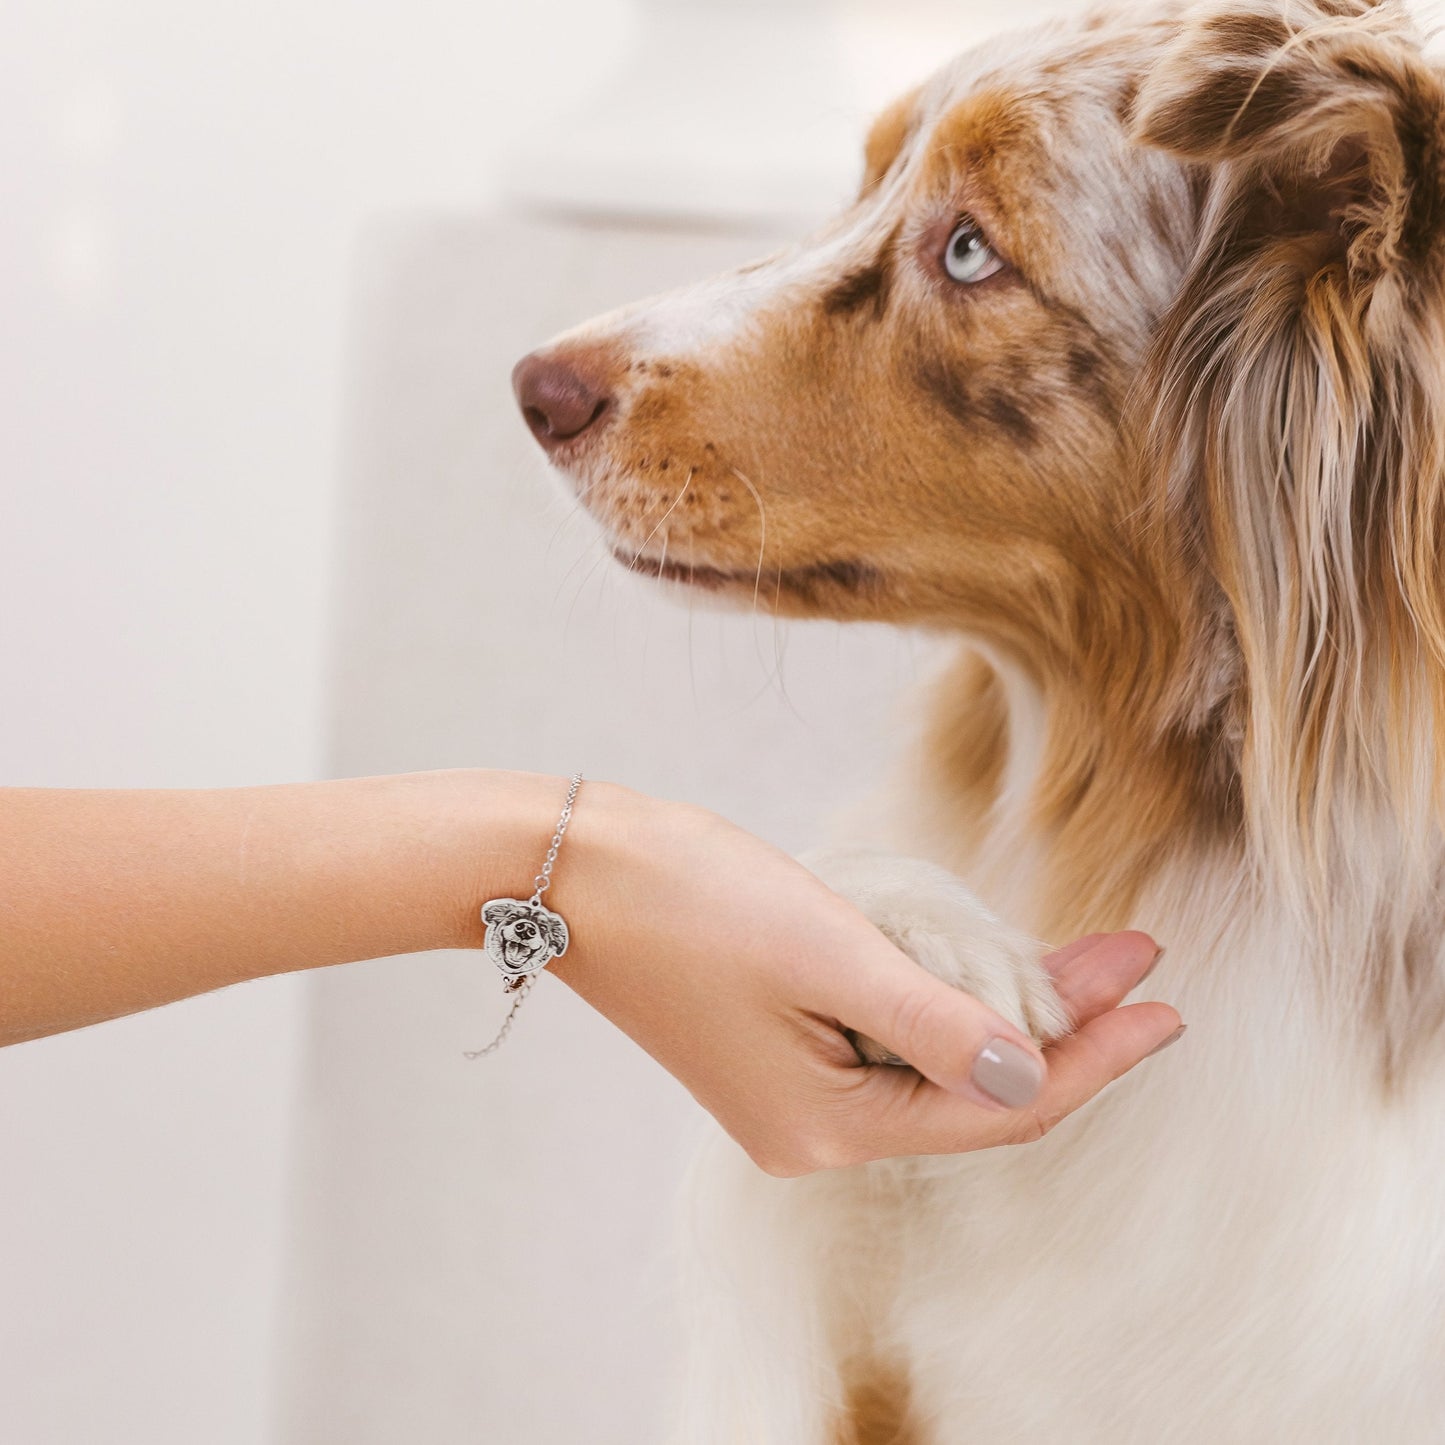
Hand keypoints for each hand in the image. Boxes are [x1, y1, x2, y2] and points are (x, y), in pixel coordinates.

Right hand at [549, 787, 1183, 1175]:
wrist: (576, 873)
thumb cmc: (691, 903)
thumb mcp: (831, 954)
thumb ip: (939, 1022)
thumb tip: (1033, 1070)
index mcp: (829, 1126)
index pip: (997, 1107)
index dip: (1092, 1058)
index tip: (1167, 1005)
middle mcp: (816, 1127)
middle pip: (975, 1091)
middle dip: (1064, 1024)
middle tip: (1141, 958)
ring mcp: (795, 1089)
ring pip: (938, 1060)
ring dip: (1012, 1005)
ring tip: (1095, 956)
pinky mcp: (781, 1043)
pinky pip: (894, 1035)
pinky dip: (952, 997)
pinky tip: (995, 960)